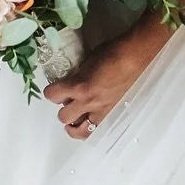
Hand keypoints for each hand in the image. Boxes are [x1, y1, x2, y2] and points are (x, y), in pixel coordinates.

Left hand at [44, 27, 162, 138]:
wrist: (133, 58)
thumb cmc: (111, 53)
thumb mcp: (87, 62)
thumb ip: (77, 74)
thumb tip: (73, 79)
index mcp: (78, 86)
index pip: (52, 95)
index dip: (51, 92)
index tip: (54, 90)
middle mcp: (87, 102)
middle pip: (63, 116)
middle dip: (63, 108)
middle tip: (68, 101)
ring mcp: (100, 111)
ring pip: (78, 131)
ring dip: (74, 123)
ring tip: (76, 118)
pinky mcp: (112, 114)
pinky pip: (96, 130)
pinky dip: (90, 129)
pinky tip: (89, 123)